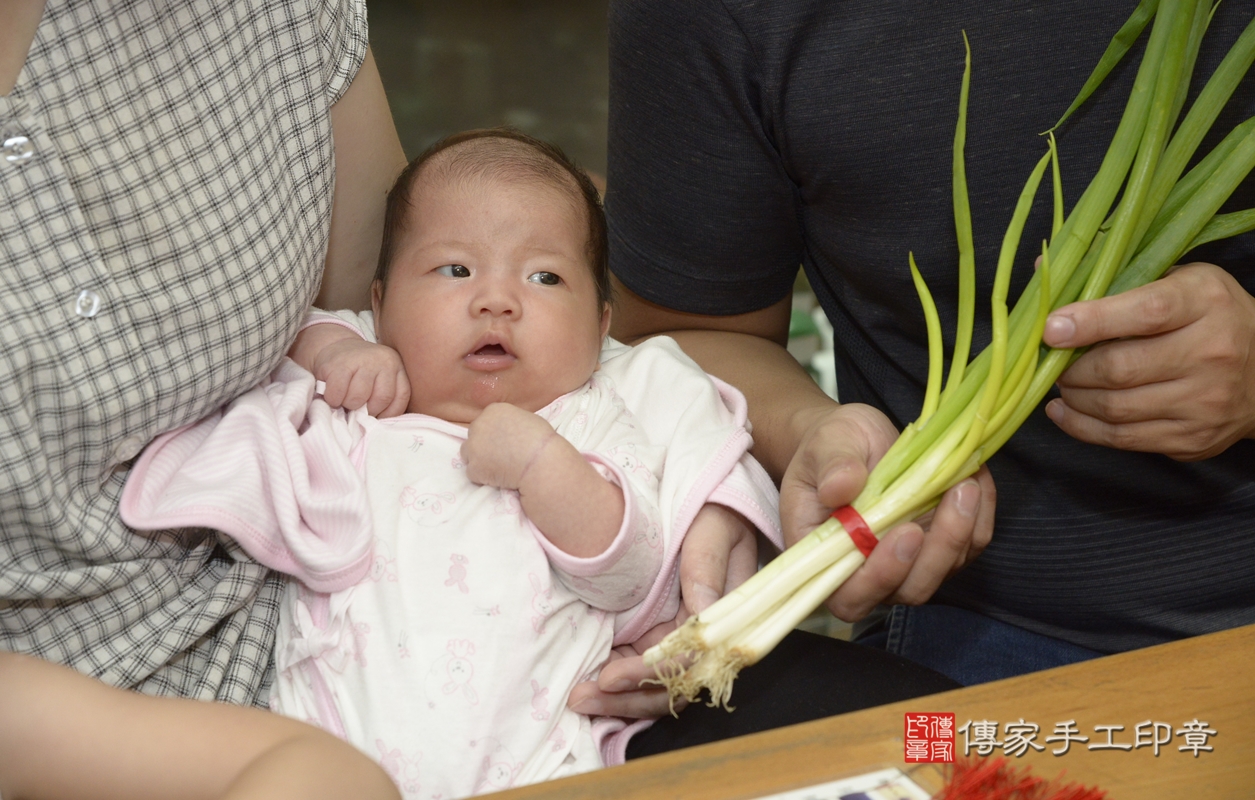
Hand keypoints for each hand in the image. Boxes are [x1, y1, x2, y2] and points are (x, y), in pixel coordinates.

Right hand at [293, 326, 409, 417]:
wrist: (334, 347)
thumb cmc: (358, 373)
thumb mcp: (378, 380)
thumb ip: (383, 397)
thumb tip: (377, 425)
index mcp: (396, 367)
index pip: (400, 398)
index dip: (387, 414)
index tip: (375, 416)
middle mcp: (384, 360)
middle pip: (381, 399)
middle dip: (367, 411)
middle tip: (357, 407)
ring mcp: (362, 360)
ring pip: (358, 397)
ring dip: (348, 405)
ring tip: (344, 399)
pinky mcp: (339, 364)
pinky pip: (338, 393)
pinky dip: (333, 400)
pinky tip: (333, 395)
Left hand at [460, 403, 557, 489]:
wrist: (540, 462)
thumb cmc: (542, 440)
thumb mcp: (527, 418)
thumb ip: (510, 421)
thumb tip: (508, 430)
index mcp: (493, 410)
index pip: (485, 421)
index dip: (494, 433)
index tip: (504, 442)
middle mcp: (478, 425)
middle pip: (474, 435)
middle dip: (484, 445)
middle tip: (500, 455)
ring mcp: (473, 447)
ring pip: (468, 454)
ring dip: (479, 460)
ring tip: (498, 467)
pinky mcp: (473, 468)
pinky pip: (473, 473)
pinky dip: (483, 477)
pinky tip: (499, 477)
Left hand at [566, 503, 756, 717]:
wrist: (709, 507)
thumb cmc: (715, 514)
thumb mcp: (713, 530)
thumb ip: (705, 567)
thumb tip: (700, 612)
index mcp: (725, 619)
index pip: (687, 662)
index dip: (649, 675)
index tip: (610, 675)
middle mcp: (705, 640)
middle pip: (669, 686)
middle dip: (626, 699)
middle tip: (582, 698)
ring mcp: (681, 640)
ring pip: (654, 687)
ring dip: (617, 699)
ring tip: (579, 699)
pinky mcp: (660, 635)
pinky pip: (639, 667)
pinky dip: (616, 682)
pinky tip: (588, 685)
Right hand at [782, 402, 994, 621]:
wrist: (854, 440)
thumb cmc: (830, 445)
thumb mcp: (826, 443)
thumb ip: (831, 466)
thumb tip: (839, 488)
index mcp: (824, 556)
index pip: (850, 594)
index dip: (881, 577)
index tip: (907, 532)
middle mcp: (865, 571)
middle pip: (908, 589)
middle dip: (939, 550)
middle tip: (957, 497)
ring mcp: (906, 564)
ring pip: (944, 570)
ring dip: (964, 529)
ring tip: (967, 479)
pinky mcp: (936, 548)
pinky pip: (968, 546)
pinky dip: (979, 515)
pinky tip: (976, 478)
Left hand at [1043, 262, 1254, 460]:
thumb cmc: (1207, 317)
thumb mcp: (1177, 281)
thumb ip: (1116, 276)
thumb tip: (1046, 266)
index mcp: (1205, 303)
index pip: (1144, 313)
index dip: (1091, 322)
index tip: (1051, 329)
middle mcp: (1211, 353)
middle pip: (1120, 368)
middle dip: (1071, 368)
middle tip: (1053, 361)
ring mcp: (1204, 402)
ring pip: (1115, 408)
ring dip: (1073, 398)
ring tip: (1061, 384)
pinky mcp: (1192, 439)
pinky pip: (1123, 439)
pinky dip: (1083, 427)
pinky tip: (1066, 411)